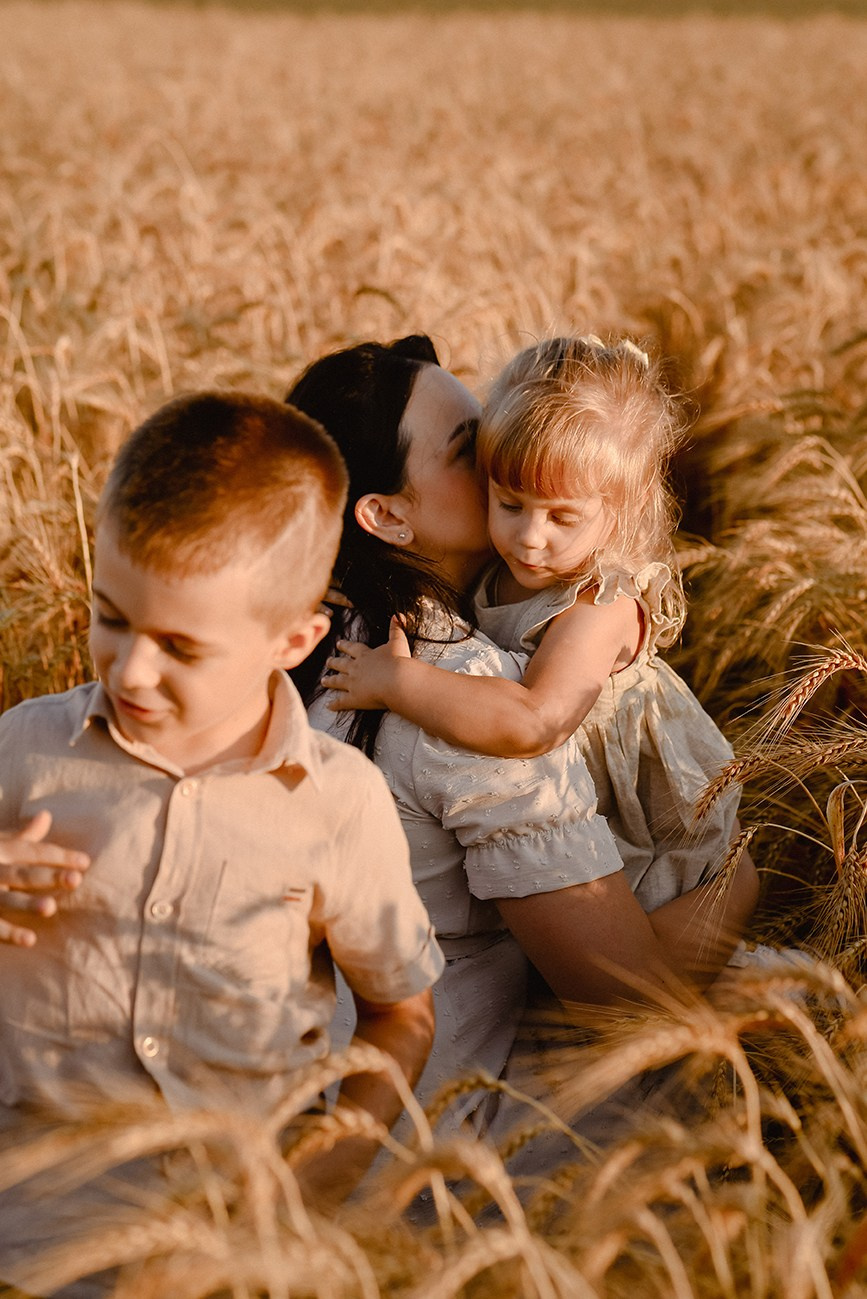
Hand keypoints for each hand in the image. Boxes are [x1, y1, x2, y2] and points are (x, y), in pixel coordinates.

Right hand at [0, 810, 90, 946]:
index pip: (32, 852)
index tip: (86, 862)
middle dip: (48, 876)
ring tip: (51, 908)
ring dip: (27, 904)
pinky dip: (10, 933)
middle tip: (76, 880)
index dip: (59, 856)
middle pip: (22, 874)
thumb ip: (22, 836)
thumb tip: (47, 815)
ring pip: (5, 900)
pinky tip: (31, 940)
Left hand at [322, 618, 410, 711]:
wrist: (398, 680)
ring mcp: (353, 684)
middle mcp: (356, 668)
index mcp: (365, 655)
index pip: (352, 648)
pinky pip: (342, 701)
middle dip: (334, 662)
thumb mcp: (398, 642)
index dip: (345, 646)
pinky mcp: (354, 698)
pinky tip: (328, 705)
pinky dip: (335, 704)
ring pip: (338, 681)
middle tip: (328, 662)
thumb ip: (396, 628)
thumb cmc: (399, 661)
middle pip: (342, 664)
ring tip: (324, 681)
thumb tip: (398, 614)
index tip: (338, 643)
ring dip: (330, 681)